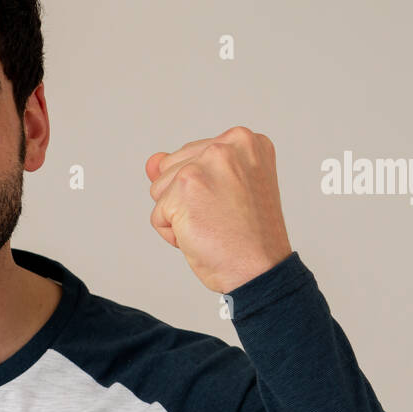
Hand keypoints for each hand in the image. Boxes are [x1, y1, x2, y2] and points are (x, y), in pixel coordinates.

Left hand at [145, 125, 292, 293]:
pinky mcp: (185, 186)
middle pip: (171, 169)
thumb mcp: (223, 192)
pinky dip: (174, 234)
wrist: (261, 270)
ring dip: (179, 216)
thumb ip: (186, 169)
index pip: (192, 157)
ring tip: (213, 226)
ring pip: (159, 189)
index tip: (233, 205)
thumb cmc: (248, 238)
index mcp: (245, 141)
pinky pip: (158, 215)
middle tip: (223, 218)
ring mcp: (205, 163)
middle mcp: (227, 144)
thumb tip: (152, 162)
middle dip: (186, 201)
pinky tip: (203, 237)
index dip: (203, 191)